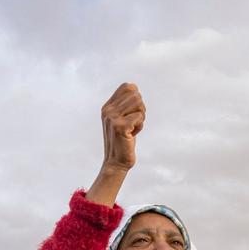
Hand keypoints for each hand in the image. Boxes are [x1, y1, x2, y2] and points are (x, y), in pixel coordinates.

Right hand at [86, 83, 144, 206]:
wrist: (116, 162)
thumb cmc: (123, 141)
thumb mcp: (122, 119)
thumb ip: (125, 104)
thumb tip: (134, 87)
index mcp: (107, 106)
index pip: (128, 86)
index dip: (137, 98)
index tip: (132, 113)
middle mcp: (108, 110)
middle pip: (136, 94)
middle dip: (141, 108)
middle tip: (134, 122)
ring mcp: (112, 118)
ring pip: (139, 104)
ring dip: (141, 117)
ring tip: (133, 128)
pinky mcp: (120, 127)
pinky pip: (139, 117)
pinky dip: (140, 126)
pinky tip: (132, 135)